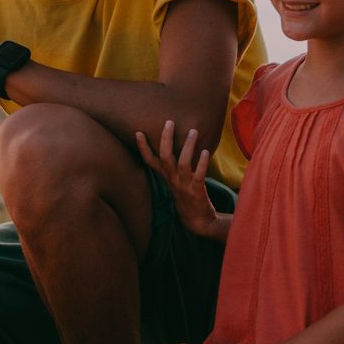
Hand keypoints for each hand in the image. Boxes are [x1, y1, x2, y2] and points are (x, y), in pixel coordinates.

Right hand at [134, 118, 225, 238]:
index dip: (143, 148)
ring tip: (193, 132)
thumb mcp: (176, 182)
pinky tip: (205, 152)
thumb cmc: (187, 197)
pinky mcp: (197, 191)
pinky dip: (202, 163)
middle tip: (170, 122)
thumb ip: (174, 167)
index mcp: (166, 177)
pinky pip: (199, 175)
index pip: (150, 161)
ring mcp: (184, 186)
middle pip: (165, 157)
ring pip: (183, 163)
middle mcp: (172, 180)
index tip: (137, 132)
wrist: (198, 221)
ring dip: (188, 146)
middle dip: (166, 139)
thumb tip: (176, 145)